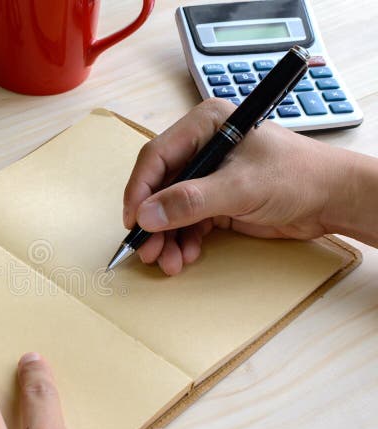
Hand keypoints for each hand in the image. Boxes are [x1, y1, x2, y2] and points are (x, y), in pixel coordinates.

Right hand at [123, 98, 354, 274]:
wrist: (335, 200)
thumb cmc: (298, 177)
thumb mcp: (241, 187)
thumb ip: (191, 201)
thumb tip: (146, 216)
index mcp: (204, 126)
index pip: (156, 157)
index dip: (139, 191)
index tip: (133, 222)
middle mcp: (201, 148)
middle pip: (159, 186)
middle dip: (153, 222)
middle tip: (147, 251)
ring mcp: (208, 176)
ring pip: (170, 209)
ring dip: (167, 237)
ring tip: (169, 262)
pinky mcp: (216, 200)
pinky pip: (187, 222)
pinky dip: (183, 240)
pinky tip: (186, 255)